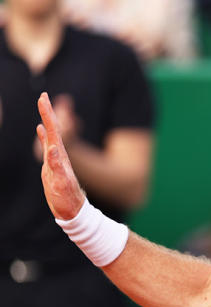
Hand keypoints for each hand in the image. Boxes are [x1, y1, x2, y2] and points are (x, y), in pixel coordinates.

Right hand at [37, 92, 85, 219]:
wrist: (73, 211)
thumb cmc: (67, 199)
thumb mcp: (61, 183)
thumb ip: (56, 166)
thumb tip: (52, 149)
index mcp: (60, 156)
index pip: (54, 131)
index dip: (48, 114)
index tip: (44, 98)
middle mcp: (59, 155)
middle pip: (53, 129)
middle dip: (47, 112)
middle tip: (43, 96)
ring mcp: (56, 159)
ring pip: (50, 135)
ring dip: (46, 120)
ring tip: (43, 106)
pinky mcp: (53, 165)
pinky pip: (47, 146)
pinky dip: (44, 136)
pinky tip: (41, 129)